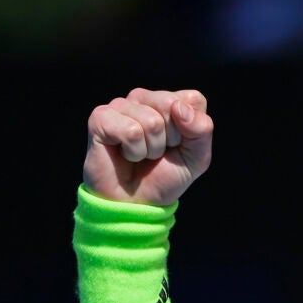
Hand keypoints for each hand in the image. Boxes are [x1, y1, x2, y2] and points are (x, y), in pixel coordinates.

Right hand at [83, 88, 213, 204]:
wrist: (136, 204)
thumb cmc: (165, 177)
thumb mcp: (197, 157)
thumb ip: (202, 129)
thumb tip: (179, 107)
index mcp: (169, 101)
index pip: (193, 99)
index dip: (192, 129)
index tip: (178, 145)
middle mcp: (144, 98)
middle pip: (171, 104)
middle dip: (171, 138)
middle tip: (157, 152)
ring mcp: (121, 105)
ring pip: (151, 121)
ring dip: (151, 149)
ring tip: (141, 155)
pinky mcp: (101, 117)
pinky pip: (130, 130)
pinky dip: (134, 151)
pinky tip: (125, 154)